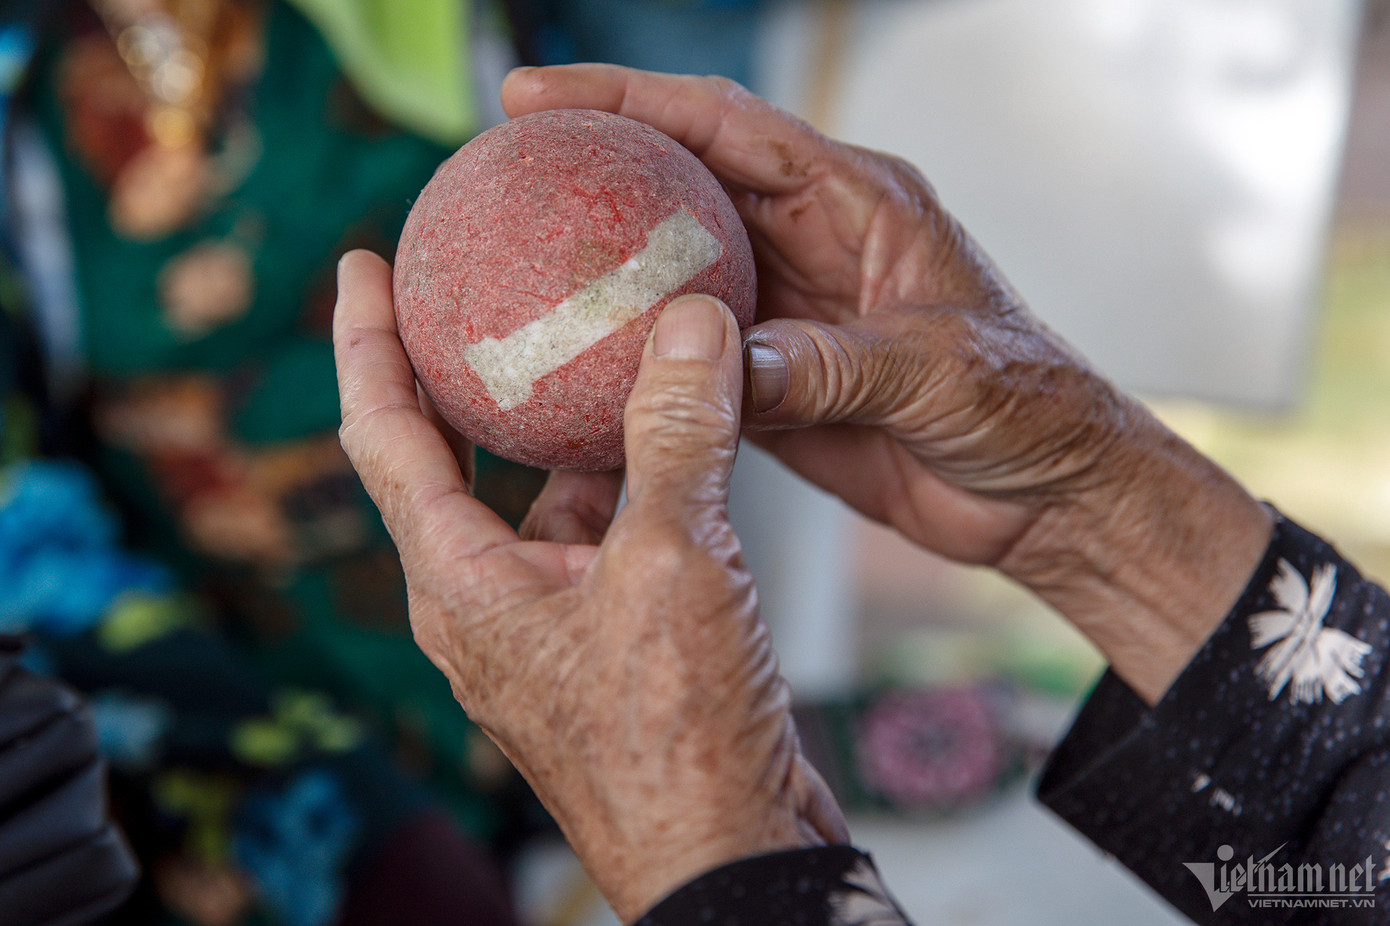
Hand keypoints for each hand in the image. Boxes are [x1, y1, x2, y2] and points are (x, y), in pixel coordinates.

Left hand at [334, 252, 845, 921]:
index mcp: (461, 583)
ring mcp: (550, 625)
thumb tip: (689, 320)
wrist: (728, 857)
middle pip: (451, 460)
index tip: (359, 265)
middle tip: (469, 289)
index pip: (383, 436)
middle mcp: (489, 601)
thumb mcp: (675, 563)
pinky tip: (675, 439)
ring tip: (590, 345)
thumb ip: (677, 434)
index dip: (364, 342)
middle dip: (455, 372)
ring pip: (542, 498)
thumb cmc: (676, 738)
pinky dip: (629, 479)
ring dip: (563, 426)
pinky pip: (603, 534)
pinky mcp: (611, 642)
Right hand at [501, 65, 1271, 701]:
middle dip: (594, 166)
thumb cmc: (1026, 407)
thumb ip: (830, 362)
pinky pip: (687, 359)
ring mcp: (787, 313)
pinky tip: (571, 368)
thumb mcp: (937, 369)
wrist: (1050, 494)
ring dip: (603, 268)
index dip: (631, 100)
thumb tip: (718, 366)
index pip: (726, 127)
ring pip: (674, 272)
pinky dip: (633, 359)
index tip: (538, 98)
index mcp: (857, 201)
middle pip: (682, 185)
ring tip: (512, 265)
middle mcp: (812, 242)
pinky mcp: (775, 382)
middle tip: (497, 167)